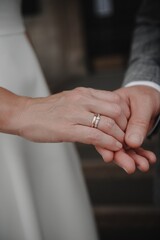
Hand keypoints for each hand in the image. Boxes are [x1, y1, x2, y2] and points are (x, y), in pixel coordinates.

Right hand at [5, 87, 128, 150]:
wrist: (25, 114)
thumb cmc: (48, 110)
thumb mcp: (71, 100)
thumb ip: (88, 104)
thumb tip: (105, 114)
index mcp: (84, 93)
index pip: (115, 99)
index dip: (125, 113)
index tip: (126, 124)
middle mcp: (81, 100)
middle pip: (116, 110)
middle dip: (125, 125)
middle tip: (126, 135)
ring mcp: (74, 114)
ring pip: (108, 123)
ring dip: (119, 136)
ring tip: (121, 144)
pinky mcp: (67, 129)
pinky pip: (95, 135)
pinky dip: (108, 142)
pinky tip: (113, 147)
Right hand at [95, 85, 158, 172]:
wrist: (151, 95)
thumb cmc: (145, 95)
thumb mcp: (144, 104)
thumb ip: (138, 122)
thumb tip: (131, 142)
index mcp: (109, 109)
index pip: (105, 128)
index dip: (109, 142)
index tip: (119, 151)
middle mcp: (112, 122)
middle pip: (111, 141)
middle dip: (121, 156)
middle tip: (130, 167)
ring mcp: (119, 131)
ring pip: (122, 148)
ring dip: (132, 158)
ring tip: (143, 165)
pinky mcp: (128, 137)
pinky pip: (133, 149)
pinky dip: (141, 155)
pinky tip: (148, 159)